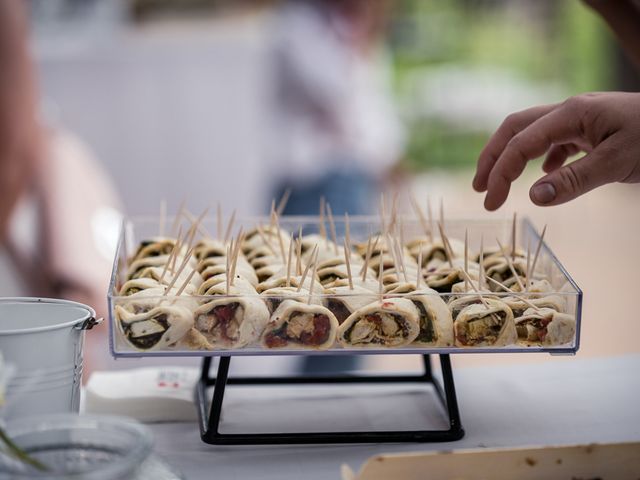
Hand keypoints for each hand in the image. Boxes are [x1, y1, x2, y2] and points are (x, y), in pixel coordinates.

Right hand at [472, 92, 639, 209]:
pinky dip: (540, 158)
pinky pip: (555, 140)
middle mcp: (570, 111)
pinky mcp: (591, 128)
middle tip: (479, 188)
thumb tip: (534, 197)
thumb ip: (575, 180)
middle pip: (515, 128)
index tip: (490, 201)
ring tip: (498, 182)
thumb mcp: (619, 162)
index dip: (500, 172)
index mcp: (571, 114)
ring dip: (511, 157)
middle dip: (493, 157)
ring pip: (531, 133)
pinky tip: (544, 175)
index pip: (521, 143)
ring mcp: (580, 118)